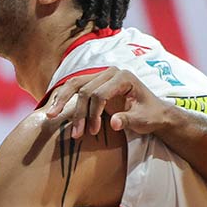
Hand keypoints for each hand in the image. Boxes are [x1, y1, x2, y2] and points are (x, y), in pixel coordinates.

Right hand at [35, 66, 176, 146]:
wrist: (154, 112)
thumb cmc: (150, 115)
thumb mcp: (143, 120)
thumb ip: (128, 120)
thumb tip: (113, 123)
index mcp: (123, 77)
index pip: (100, 93)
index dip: (93, 113)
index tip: (93, 131)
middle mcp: (110, 73)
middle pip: (85, 89)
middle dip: (78, 112)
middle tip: (76, 133)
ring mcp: (101, 76)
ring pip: (75, 85)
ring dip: (63, 101)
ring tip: (51, 116)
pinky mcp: (94, 83)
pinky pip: (74, 87)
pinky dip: (63, 97)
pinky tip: (54, 108)